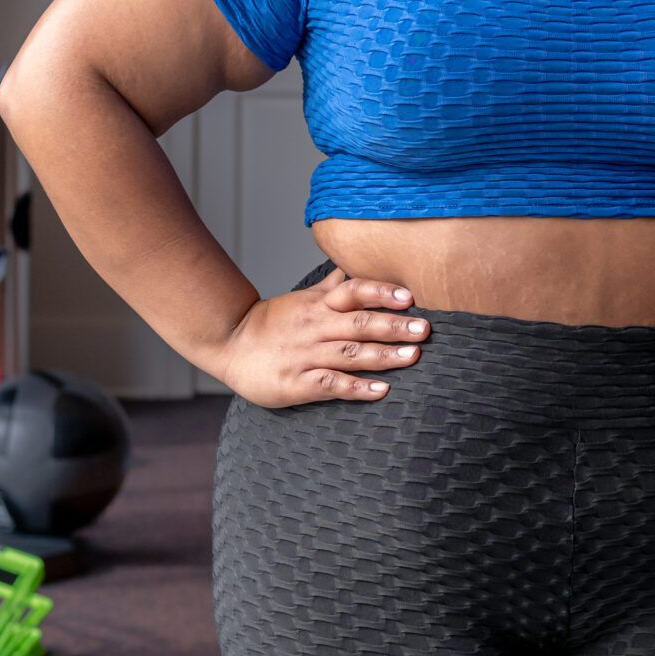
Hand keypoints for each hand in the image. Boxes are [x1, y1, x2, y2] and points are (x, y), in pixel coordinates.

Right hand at [212, 267, 430, 407]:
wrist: (229, 345)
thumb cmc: (271, 323)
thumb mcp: (302, 298)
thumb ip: (332, 286)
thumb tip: (354, 265)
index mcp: (319, 305)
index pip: (354, 292)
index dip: (381, 292)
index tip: (409, 296)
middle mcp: (316, 327)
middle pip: (359, 323)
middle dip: (394, 326)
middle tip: (425, 329)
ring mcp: (307, 355)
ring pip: (351, 354)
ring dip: (383, 355)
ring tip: (413, 356)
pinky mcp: (298, 383)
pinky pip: (331, 384)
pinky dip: (357, 388)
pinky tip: (381, 390)